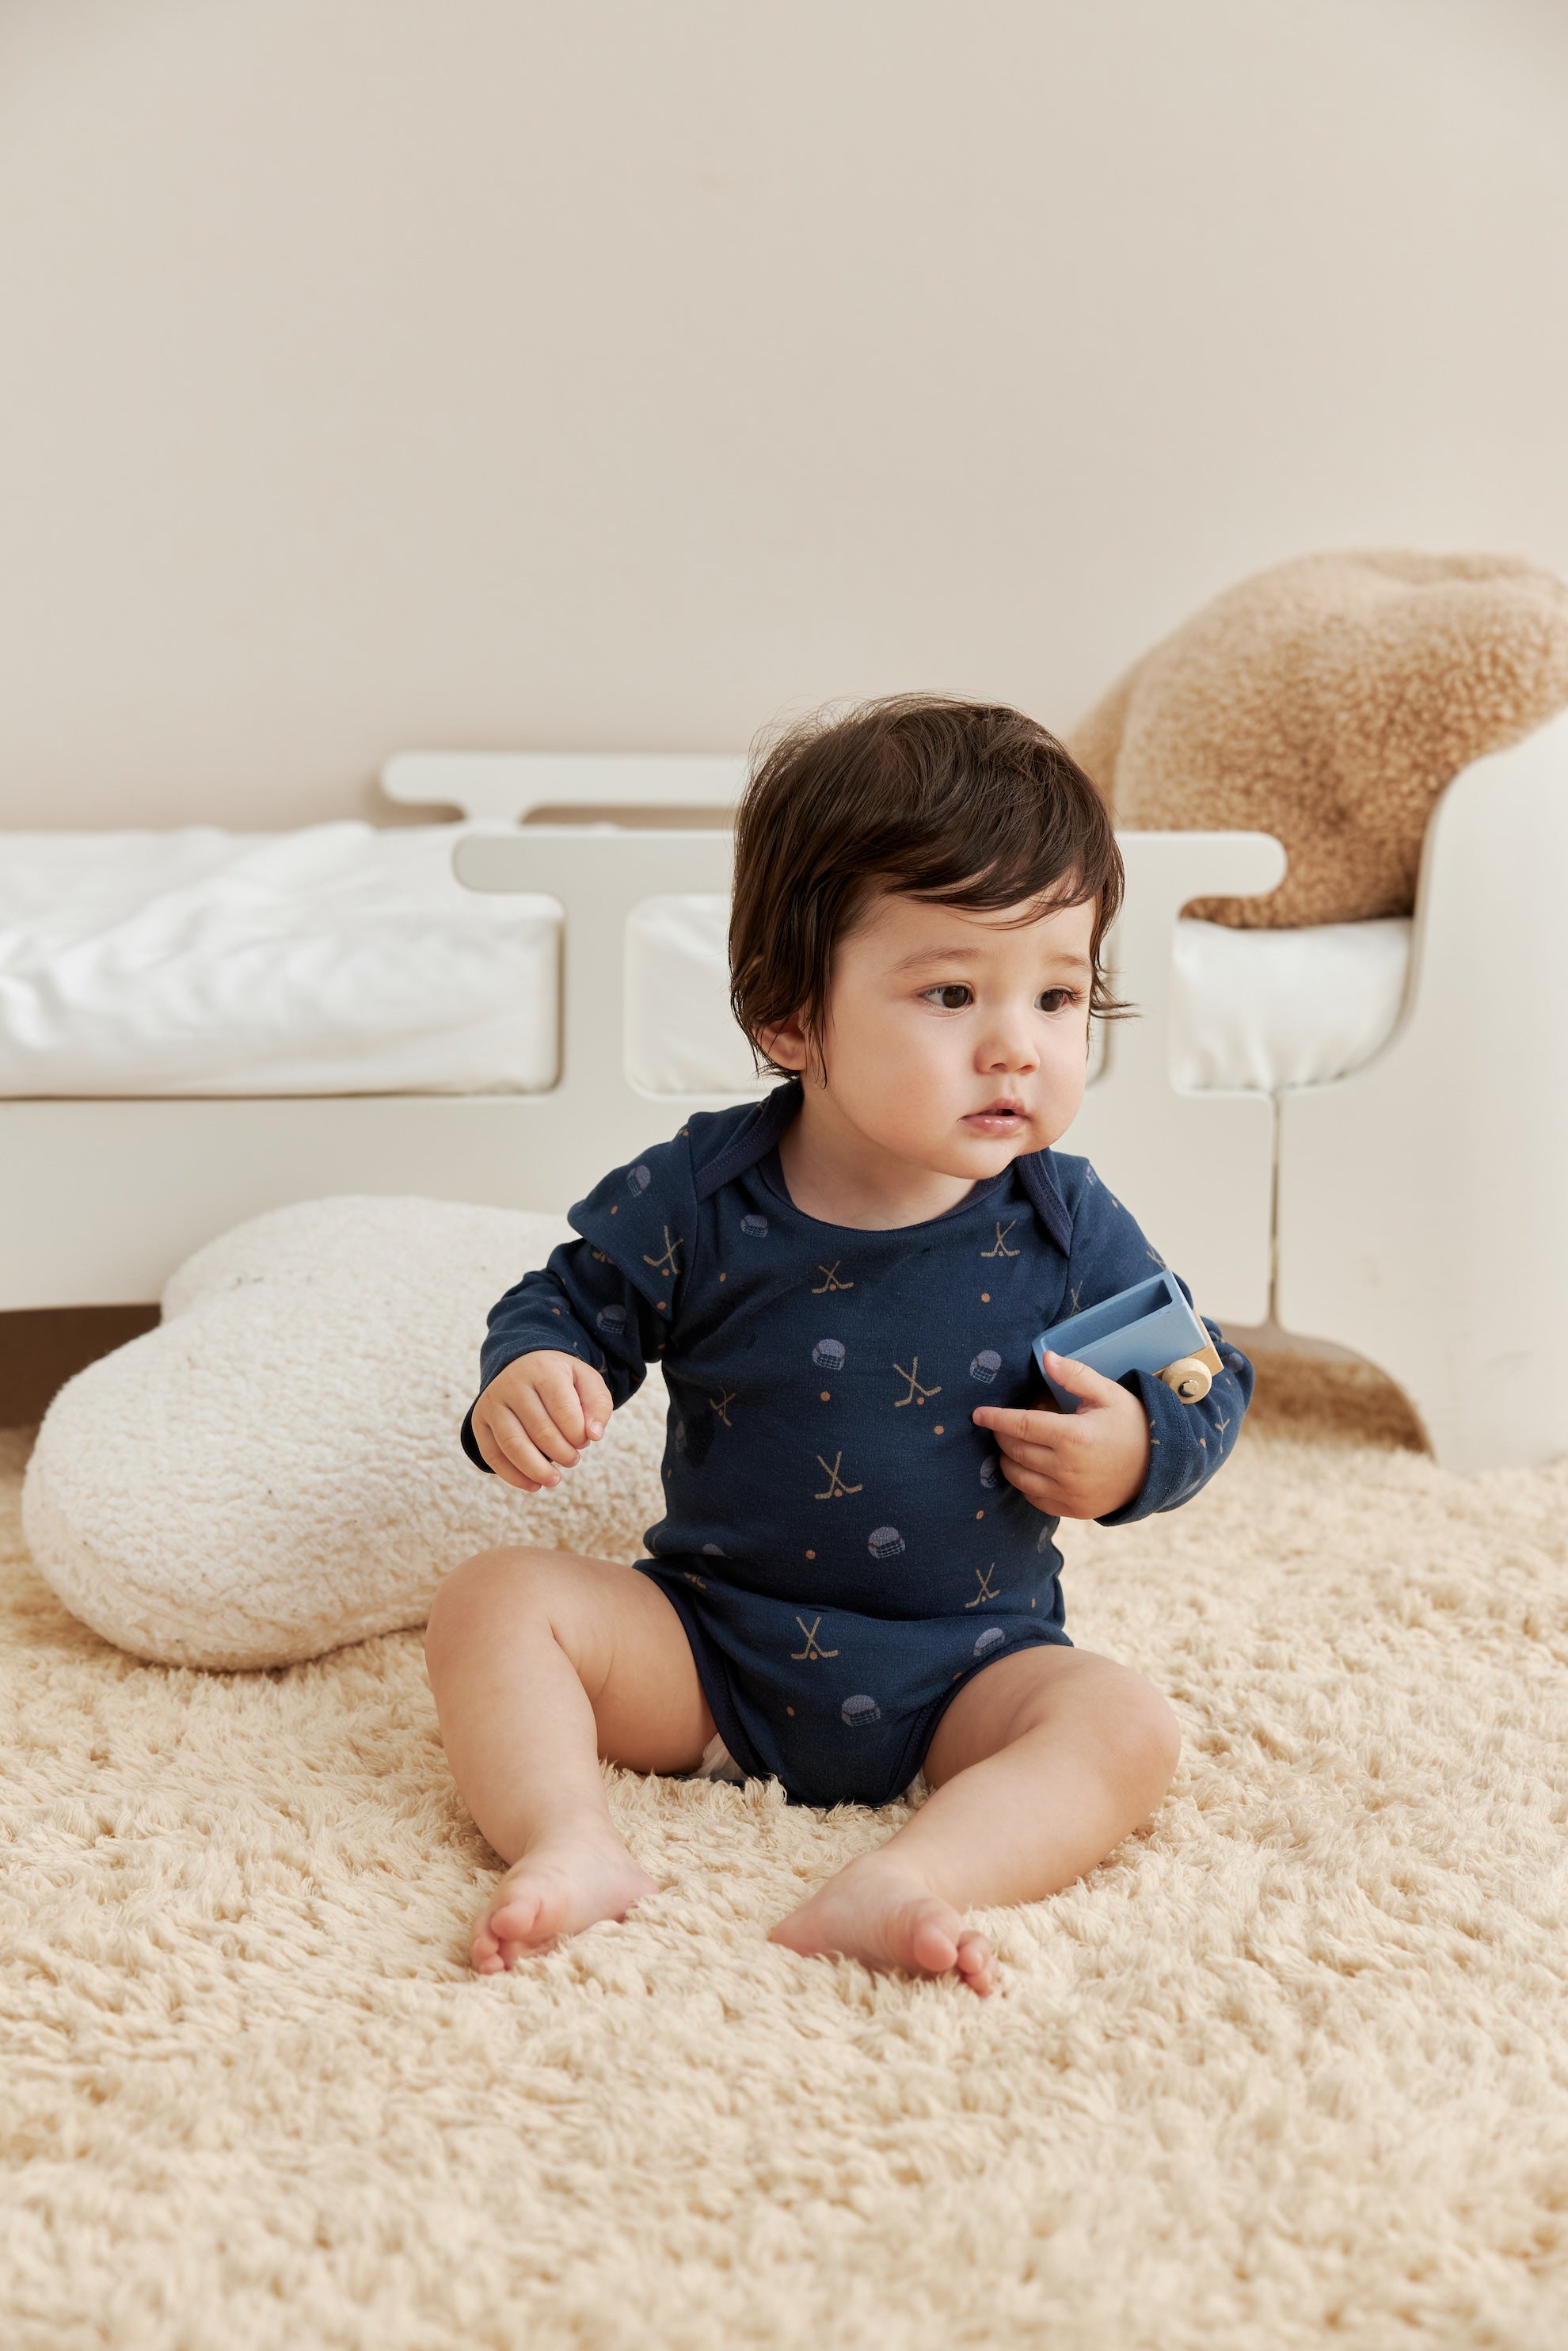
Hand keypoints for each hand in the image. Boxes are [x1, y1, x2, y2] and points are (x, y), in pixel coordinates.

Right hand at [470, 1351, 613, 1492]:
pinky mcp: (479, 1421)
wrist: (522, 1365)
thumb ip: (598, 1405)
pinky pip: (492, 1455)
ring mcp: (492, 1402)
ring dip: (537, 1470)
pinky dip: (513, 1476)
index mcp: (543, 1370)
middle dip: (562, 1454)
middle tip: (573, 1460)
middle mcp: (513, 1384)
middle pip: (540, 1431)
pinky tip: (533, 1485)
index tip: (585, 1441)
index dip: (579, 1435)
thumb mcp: (586, 1381)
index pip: (564, 1411)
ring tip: (554, 1480)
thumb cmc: (560, 1379)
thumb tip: (594, 1435)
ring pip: (513, 1445)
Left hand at [972, 1352, 1151, 1519]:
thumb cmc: (1132, 1425)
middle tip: (1000, 1425)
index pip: (1021, 1425)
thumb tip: (1046, 1357)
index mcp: (1073, 1436)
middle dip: (1001, 1436)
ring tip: (1011, 1445)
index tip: (977, 1414)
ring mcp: (1068, 1493)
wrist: (1159, 1468)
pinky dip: (1024, 1482)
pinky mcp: (1072, 1510)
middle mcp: (1067, 1468)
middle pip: (1015, 1451)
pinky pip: (1034, 1498)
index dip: (995, 1418)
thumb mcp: (1109, 1394)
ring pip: (1019, 1477)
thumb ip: (1075, 1376)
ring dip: (1008, 1460)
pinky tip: (1028, 1468)